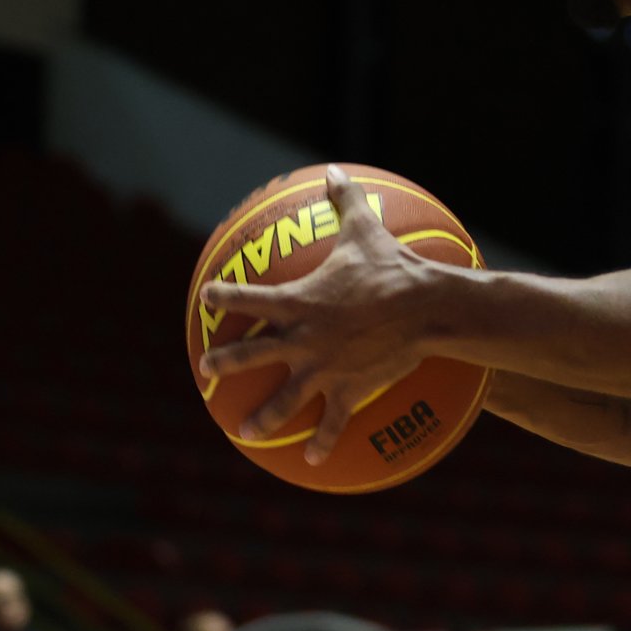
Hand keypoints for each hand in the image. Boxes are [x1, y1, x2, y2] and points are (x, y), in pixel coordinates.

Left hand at [198, 165, 469, 463]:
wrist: (425, 309)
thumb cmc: (393, 267)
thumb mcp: (365, 230)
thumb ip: (344, 201)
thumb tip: (334, 169)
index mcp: (300, 302)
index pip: (250, 299)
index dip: (224, 297)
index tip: (206, 297)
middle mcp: (302, 339)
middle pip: (253, 354)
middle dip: (225, 363)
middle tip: (205, 370)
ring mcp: (324, 369)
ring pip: (285, 397)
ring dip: (264, 416)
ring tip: (245, 430)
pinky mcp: (349, 389)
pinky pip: (332, 420)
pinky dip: (323, 441)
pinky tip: (314, 461)